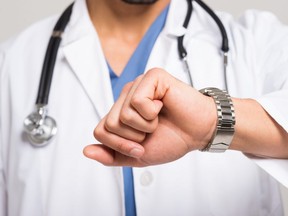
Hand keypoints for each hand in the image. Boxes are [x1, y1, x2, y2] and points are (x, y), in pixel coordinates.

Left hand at [83, 68, 215, 166]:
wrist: (198, 133)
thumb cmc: (171, 140)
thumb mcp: (137, 156)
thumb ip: (112, 155)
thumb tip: (86, 151)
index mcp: (120, 113)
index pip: (100, 131)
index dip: (120, 146)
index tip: (141, 148)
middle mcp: (126, 97)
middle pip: (109, 124)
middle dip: (133, 138)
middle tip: (152, 131)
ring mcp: (138, 85)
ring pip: (122, 115)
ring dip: (145, 126)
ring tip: (159, 119)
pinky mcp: (151, 77)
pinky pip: (137, 102)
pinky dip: (152, 114)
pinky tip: (163, 107)